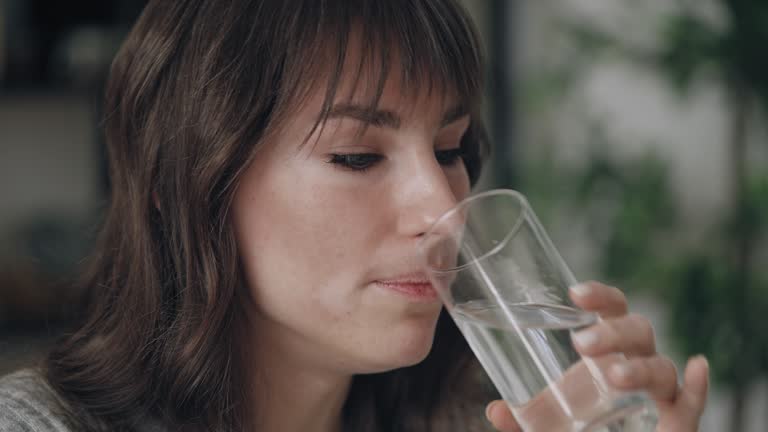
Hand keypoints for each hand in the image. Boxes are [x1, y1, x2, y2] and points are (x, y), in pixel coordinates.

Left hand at [485, 281, 708, 431]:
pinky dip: (698, 388)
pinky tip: (697, 368)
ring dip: (641, 368)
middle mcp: (636, 364)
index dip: (600, 296)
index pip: (611, 311)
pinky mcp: (677, 422)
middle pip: (638, 331)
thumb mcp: (546, 422)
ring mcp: (658, 394)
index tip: (575, 292)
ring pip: (661, 367)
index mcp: (607, 353)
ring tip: (614, 376)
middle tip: (581, 343)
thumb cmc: (580, 430)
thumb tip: (495, 410)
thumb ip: (522, 418)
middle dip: (613, 332)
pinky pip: (691, 405)